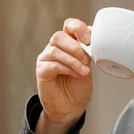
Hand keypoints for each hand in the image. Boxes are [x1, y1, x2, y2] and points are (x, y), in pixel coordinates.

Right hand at [35, 18, 92, 133]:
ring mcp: (46, 59)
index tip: (89, 39)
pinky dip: (67, 69)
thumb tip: (92, 44)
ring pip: (55, 50)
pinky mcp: (41, 71)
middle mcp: (54, 48)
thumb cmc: (79, 86)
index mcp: (68, 43)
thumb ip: (87, 54)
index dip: (78, 28)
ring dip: (73, 60)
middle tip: (87, 58)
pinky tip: (77, 75)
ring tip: (84, 71)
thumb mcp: (87, 66)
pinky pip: (52, 65)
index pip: (69, 25)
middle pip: (59, 36)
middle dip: (75, 46)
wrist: (71, 107)